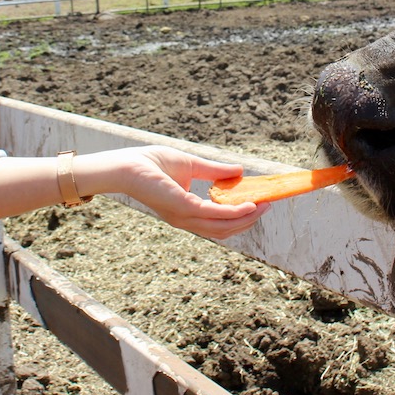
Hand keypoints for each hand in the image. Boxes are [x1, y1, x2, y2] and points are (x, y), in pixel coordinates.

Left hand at [82, 146, 266, 239]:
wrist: (127, 164)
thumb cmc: (151, 163)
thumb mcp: (191, 165)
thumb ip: (214, 171)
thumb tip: (239, 172)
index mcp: (186, 212)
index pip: (218, 222)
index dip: (240, 217)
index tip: (259, 205)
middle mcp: (186, 219)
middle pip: (225, 230)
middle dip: (248, 221)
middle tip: (267, 207)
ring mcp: (184, 216)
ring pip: (224, 227)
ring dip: (246, 218)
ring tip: (263, 205)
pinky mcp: (183, 207)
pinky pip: (215, 214)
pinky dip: (235, 212)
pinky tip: (249, 204)